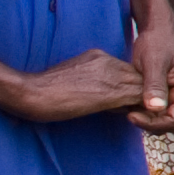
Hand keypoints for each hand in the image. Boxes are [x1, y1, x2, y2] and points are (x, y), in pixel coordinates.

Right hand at [15, 48, 153, 126]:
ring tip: (136, 115)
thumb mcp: (73, 78)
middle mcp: (108, 61)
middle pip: (138, 76)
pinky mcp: (111, 92)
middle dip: (139, 93)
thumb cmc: (45, 90)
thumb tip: (104, 97)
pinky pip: (138, 98)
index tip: (123, 102)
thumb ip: (92, 81)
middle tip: (135, 110)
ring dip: (141, 101)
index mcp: (98, 56)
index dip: (129, 86)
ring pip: (142, 86)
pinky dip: (140, 108)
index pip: (126, 70)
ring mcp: (111, 75)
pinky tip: (134, 118)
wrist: (31, 92)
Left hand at [127, 2, 173, 133]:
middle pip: (170, 124)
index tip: (131, 115)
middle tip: (127, 113)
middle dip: (149, 123)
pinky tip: (132, 103)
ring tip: (128, 108)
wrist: (158, 30)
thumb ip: (155, 86)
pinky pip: (160, 112)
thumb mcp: (153, 63)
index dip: (153, 123)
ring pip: (165, 120)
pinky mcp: (171, 96)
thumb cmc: (157, 43)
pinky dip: (146, 112)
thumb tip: (155, 109)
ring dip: (147, 119)